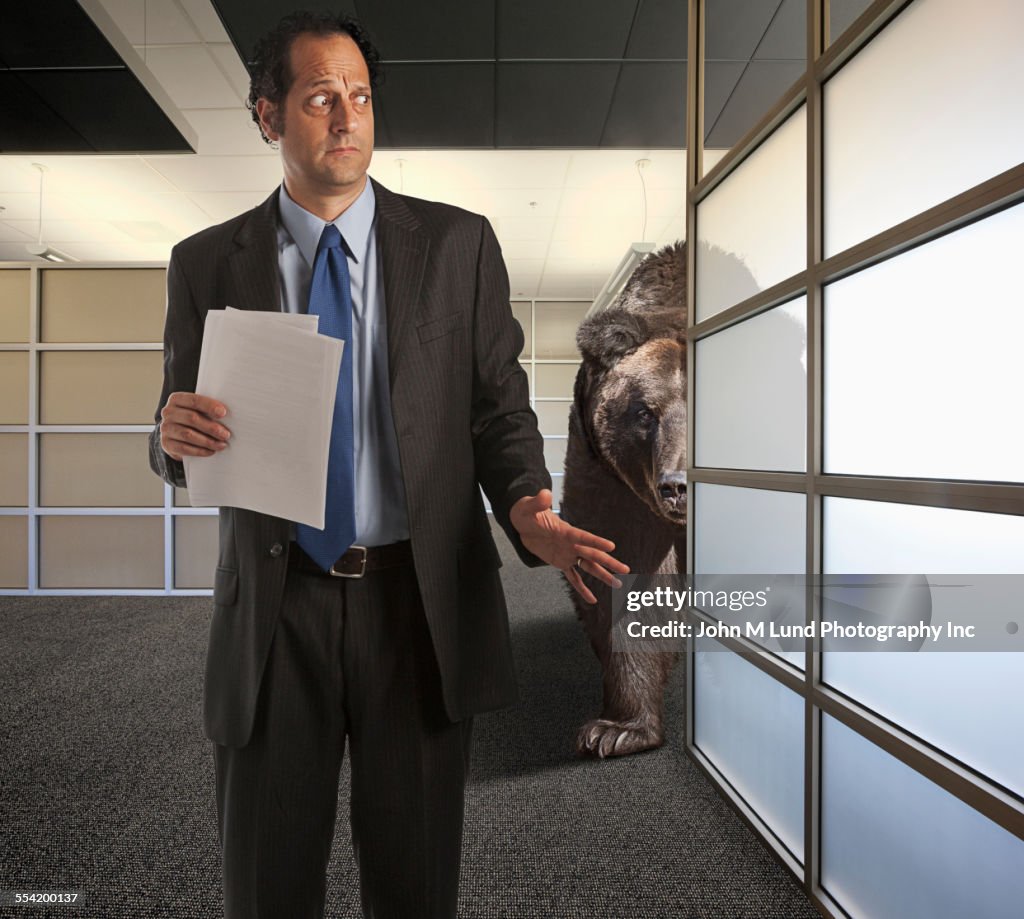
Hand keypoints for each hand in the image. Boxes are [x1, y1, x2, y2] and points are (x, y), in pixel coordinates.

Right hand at [160, 392, 230, 460]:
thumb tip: (227, 415)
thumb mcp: (199, 410)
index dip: (209, 406)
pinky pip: (184, 448)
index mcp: (177, 399)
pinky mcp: (166, 443)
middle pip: (192, 418)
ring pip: (188, 434)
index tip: (223, 413)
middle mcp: (168, 412)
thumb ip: (208, 408)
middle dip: (212, 427)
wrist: (177, 435)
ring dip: (208, 441)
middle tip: (226, 434)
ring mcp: (165, 428)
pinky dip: (200, 451)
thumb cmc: (194, 419)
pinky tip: (211, 451)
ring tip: (222, 444)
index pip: (194, 401)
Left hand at [509, 489, 628, 604]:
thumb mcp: (528, 507)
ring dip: (603, 575)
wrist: (522, 523)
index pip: (583, 537)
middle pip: (593, 554)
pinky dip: (582, 589)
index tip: (611, 546)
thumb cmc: (526, 512)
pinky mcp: (561, 562)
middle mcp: (571, 543)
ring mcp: (568, 554)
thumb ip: (538, 502)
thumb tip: (545, 493)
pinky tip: (592, 600)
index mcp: (565, 531)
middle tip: (625, 571)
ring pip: (588, 567)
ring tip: (618, 585)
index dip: (596, 541)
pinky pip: (573, 577)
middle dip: (609, 563)